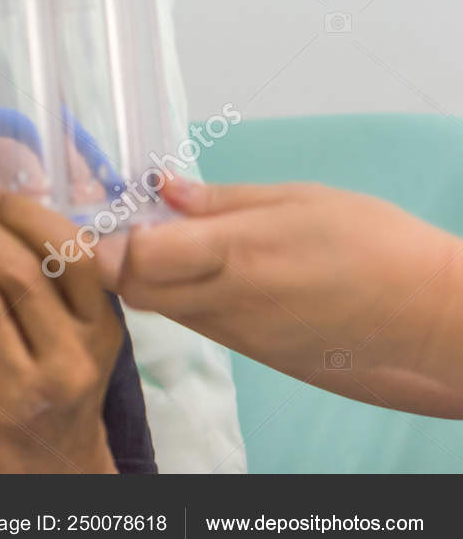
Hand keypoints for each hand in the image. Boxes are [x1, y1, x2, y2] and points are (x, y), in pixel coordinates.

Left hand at [95, 177, 462, 417]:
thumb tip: (163, 188)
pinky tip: (201, 268)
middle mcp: (228, 301)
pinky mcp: (252, 351)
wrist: (427, 314)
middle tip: (125, 223)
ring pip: (161, 309)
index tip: (110, 211)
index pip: (139, 257)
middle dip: (116, 259)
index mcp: (237, 254)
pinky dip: (181, 296)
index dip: (113, 236)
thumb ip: (220, 199)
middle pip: (136, 290)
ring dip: (146, 278)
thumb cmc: (373, 243)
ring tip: (164, 239)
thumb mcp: (297, 199)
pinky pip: (196, 323)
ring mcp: (238, 334)